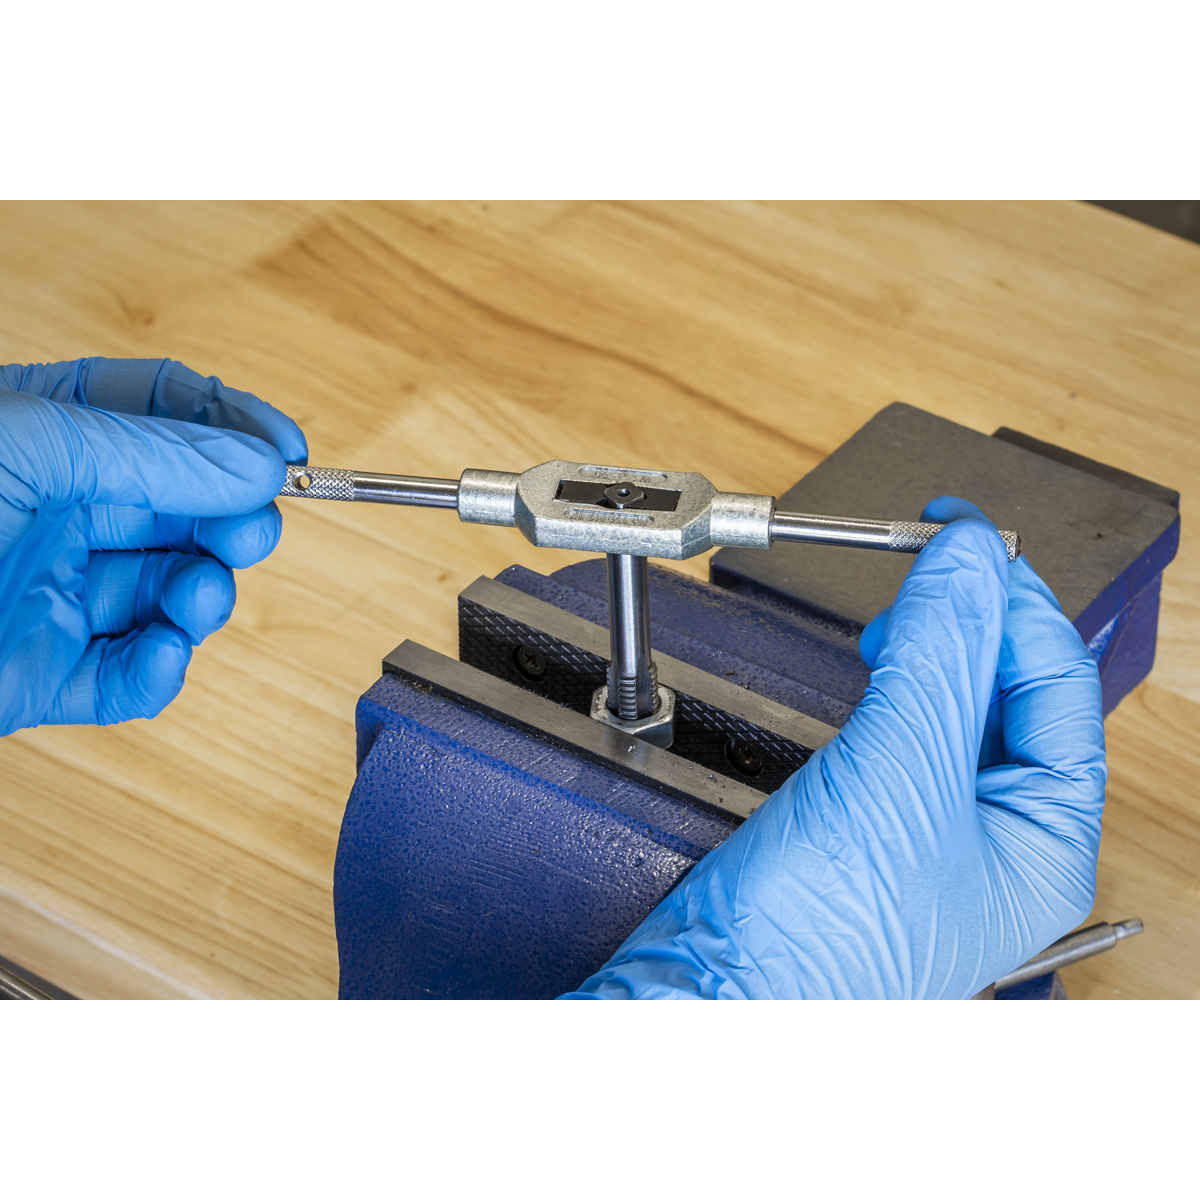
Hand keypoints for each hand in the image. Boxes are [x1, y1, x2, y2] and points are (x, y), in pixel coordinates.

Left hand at [0, 358, 306, 735]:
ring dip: (203, 598)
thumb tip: (256, 464)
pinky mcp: (38, 674)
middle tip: (253, 529)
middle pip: (180, 505)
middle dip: (229, 517)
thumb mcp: (23, 448)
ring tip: (196, 599)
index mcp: (37, 432)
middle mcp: (48, 508)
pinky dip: (157, 673)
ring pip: (165, 592)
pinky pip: (126, 677)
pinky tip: (156, 656)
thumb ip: (151, 455)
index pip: (160, 412)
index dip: (230, 427)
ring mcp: (45, 593)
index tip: (286, 453)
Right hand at [566, 497, 1105, 998]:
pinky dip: (896, 681)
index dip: (1017, 600)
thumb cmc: (816, 936)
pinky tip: (875, 663)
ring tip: (902, 611)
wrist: (708, 991)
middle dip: (977, 620)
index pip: (1058, 686)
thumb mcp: (897, 772)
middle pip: (1016, 693)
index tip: (967, 535)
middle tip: (932, 561)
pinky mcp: (872, 821)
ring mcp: (935, 832)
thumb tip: (969, 559)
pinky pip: (908, 729)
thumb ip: (941, 654)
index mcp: (1046, 841)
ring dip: (937, 646)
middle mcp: (1000, 839)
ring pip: (961, 707)